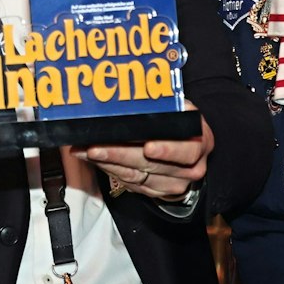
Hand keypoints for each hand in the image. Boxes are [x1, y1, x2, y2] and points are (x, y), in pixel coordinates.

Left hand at [81, 100, 212, 202]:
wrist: (189, 147)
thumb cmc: (180, 121)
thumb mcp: (181, 107)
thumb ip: (166, 105)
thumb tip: (140, 91)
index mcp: (199, 143)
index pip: (185, 150)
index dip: (167, 150)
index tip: (148, 147)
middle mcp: (190, 168)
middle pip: (151, 164)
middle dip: (119, 154)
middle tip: (95, 147)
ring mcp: (173, 183)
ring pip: (136, 176)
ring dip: (107, 163)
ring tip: (85, 151)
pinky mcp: (156, 192)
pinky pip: (130, 183)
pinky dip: (109, 170)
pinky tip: (94, 160)